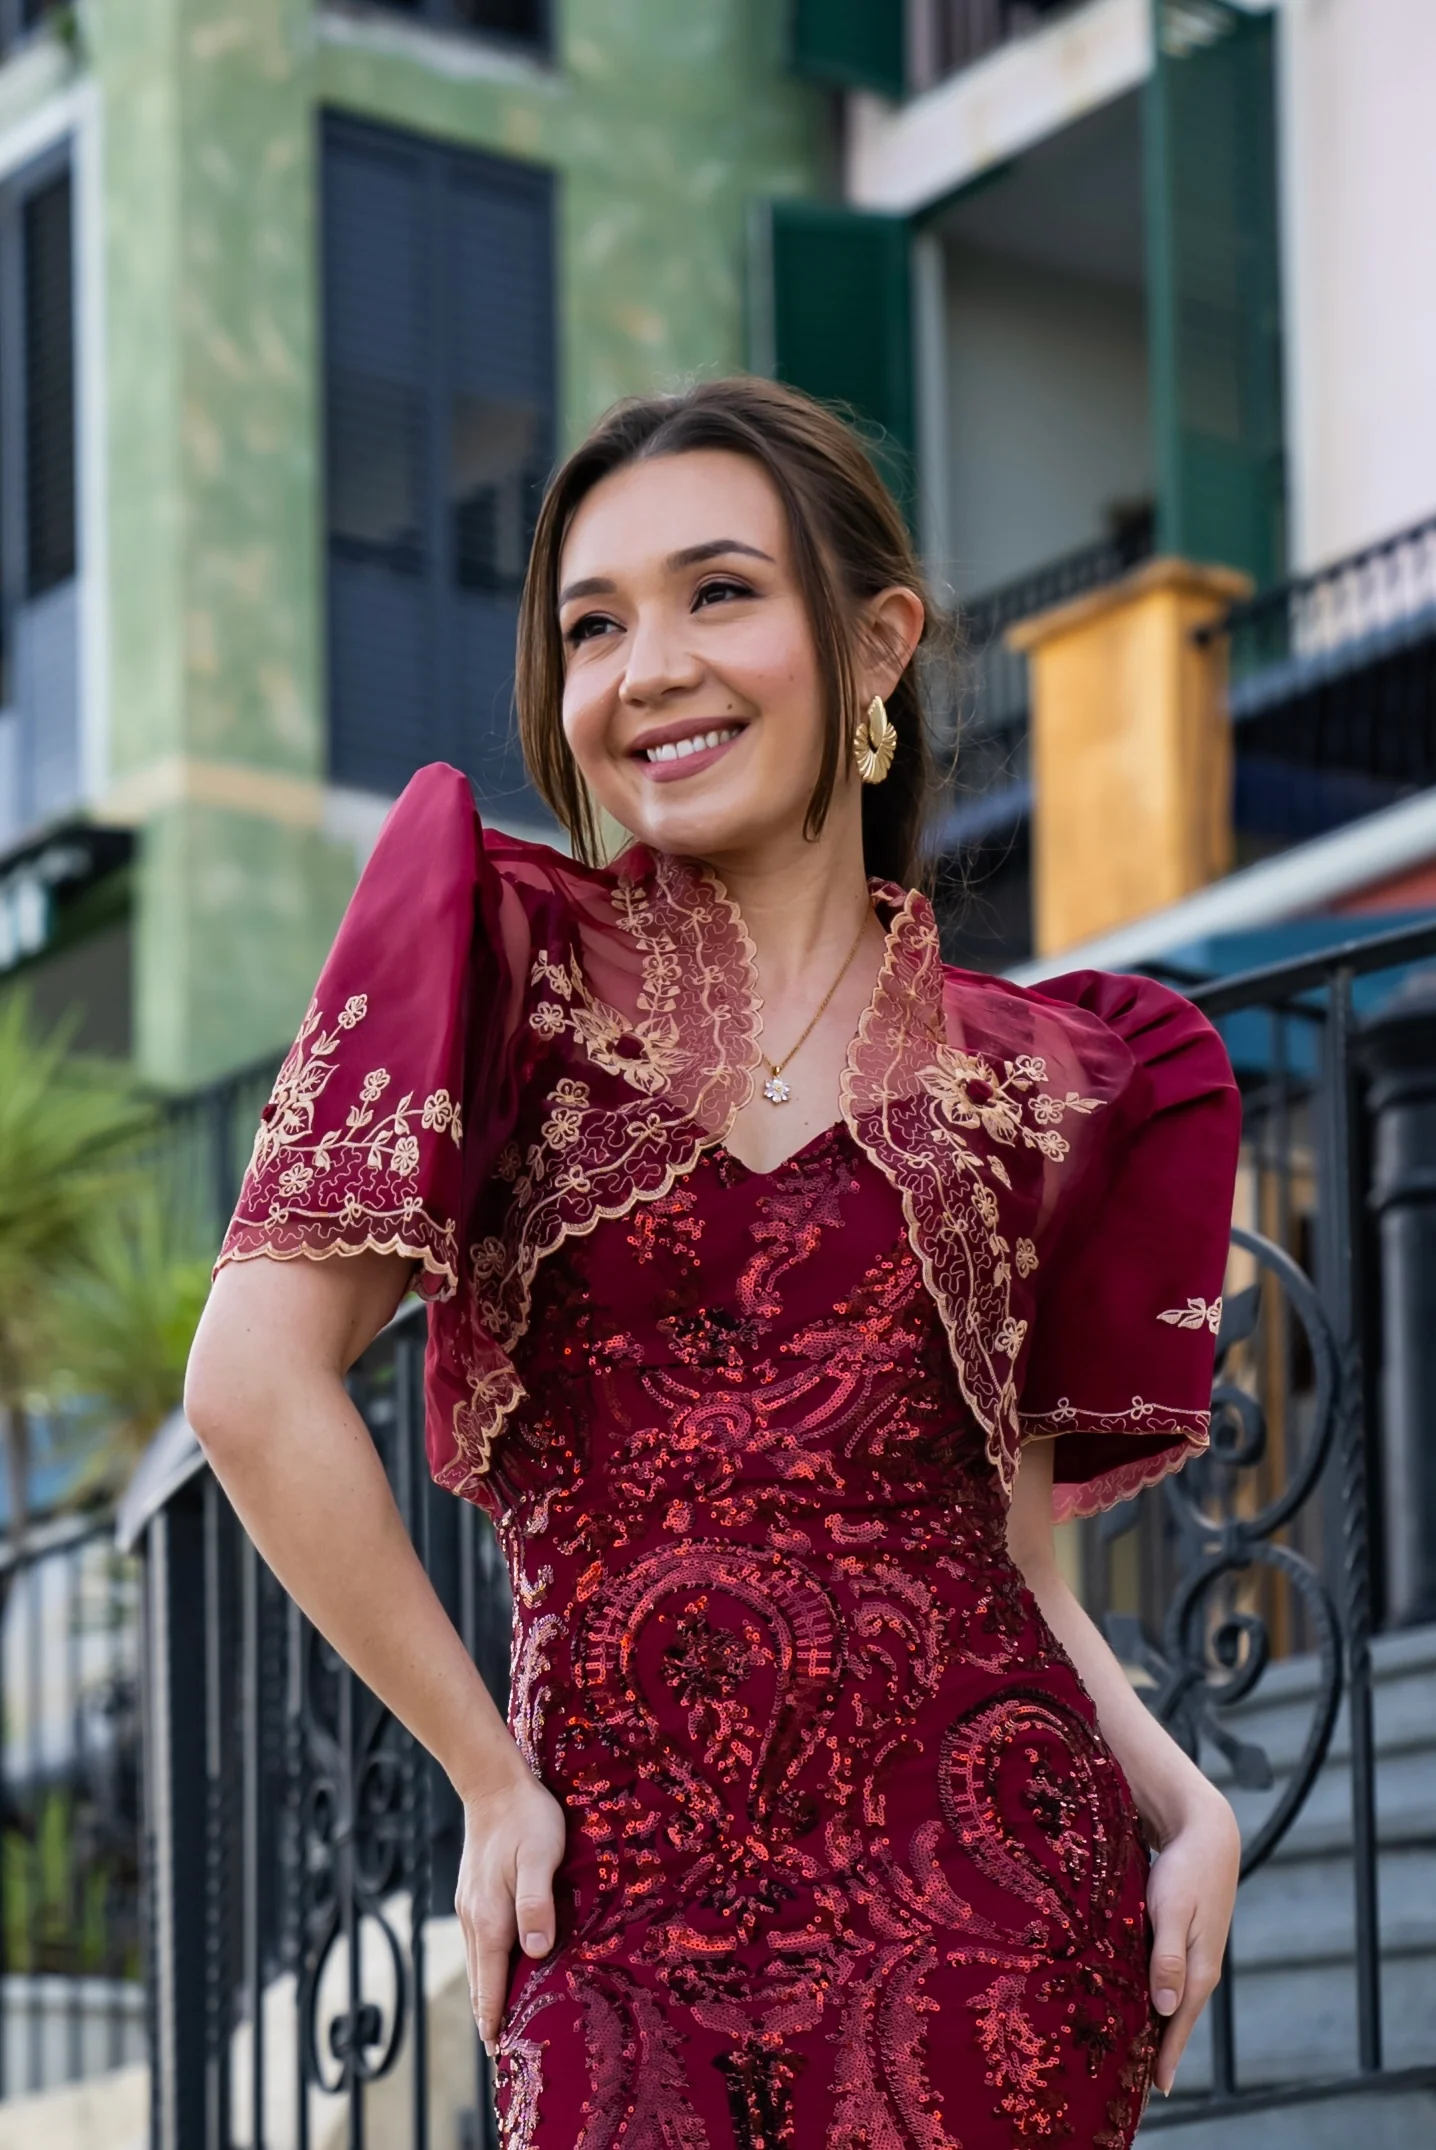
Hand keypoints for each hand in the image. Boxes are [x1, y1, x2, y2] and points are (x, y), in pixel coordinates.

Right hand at [455, 1765, 566, 2055]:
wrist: (494, 1781)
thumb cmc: (526, 1818)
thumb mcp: (540, 1858)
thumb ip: (538, 1904)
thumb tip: (537, 1952)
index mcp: (490, 1918)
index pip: (491, 1983)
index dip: (495, 2019)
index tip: (499, 2053)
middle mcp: (475, 1919)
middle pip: (479, 1980)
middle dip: (487, 2016)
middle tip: (500, 2052)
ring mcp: (471, 1906)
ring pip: (477, 1963)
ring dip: (486, 1993)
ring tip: (497, 2021)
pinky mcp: (474, 1893)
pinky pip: (479, 1943)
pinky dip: (486, 1967)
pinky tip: (498, 1969)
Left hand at [1146, 1785, 1240, 2095]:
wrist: (1209, 1833)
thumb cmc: (1186, 1869)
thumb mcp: (1171, 1910)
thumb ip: (1167, 1957)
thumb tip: (1167, 2008)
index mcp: (1200, 1968)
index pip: (1180, 2024)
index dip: (1167, 2055)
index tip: (1156, 2088)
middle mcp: (1201, 1966)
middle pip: (1179, 2016)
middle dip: (1162, 2045)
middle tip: (1139, 2078)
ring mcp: (1197, 1952)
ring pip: (1175, 1996)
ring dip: (1159, 2020)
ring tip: (1139, 2046)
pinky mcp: (1189, 1936)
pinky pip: (1173, 1975)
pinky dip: (1160, 1993)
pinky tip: (1145, 1997)